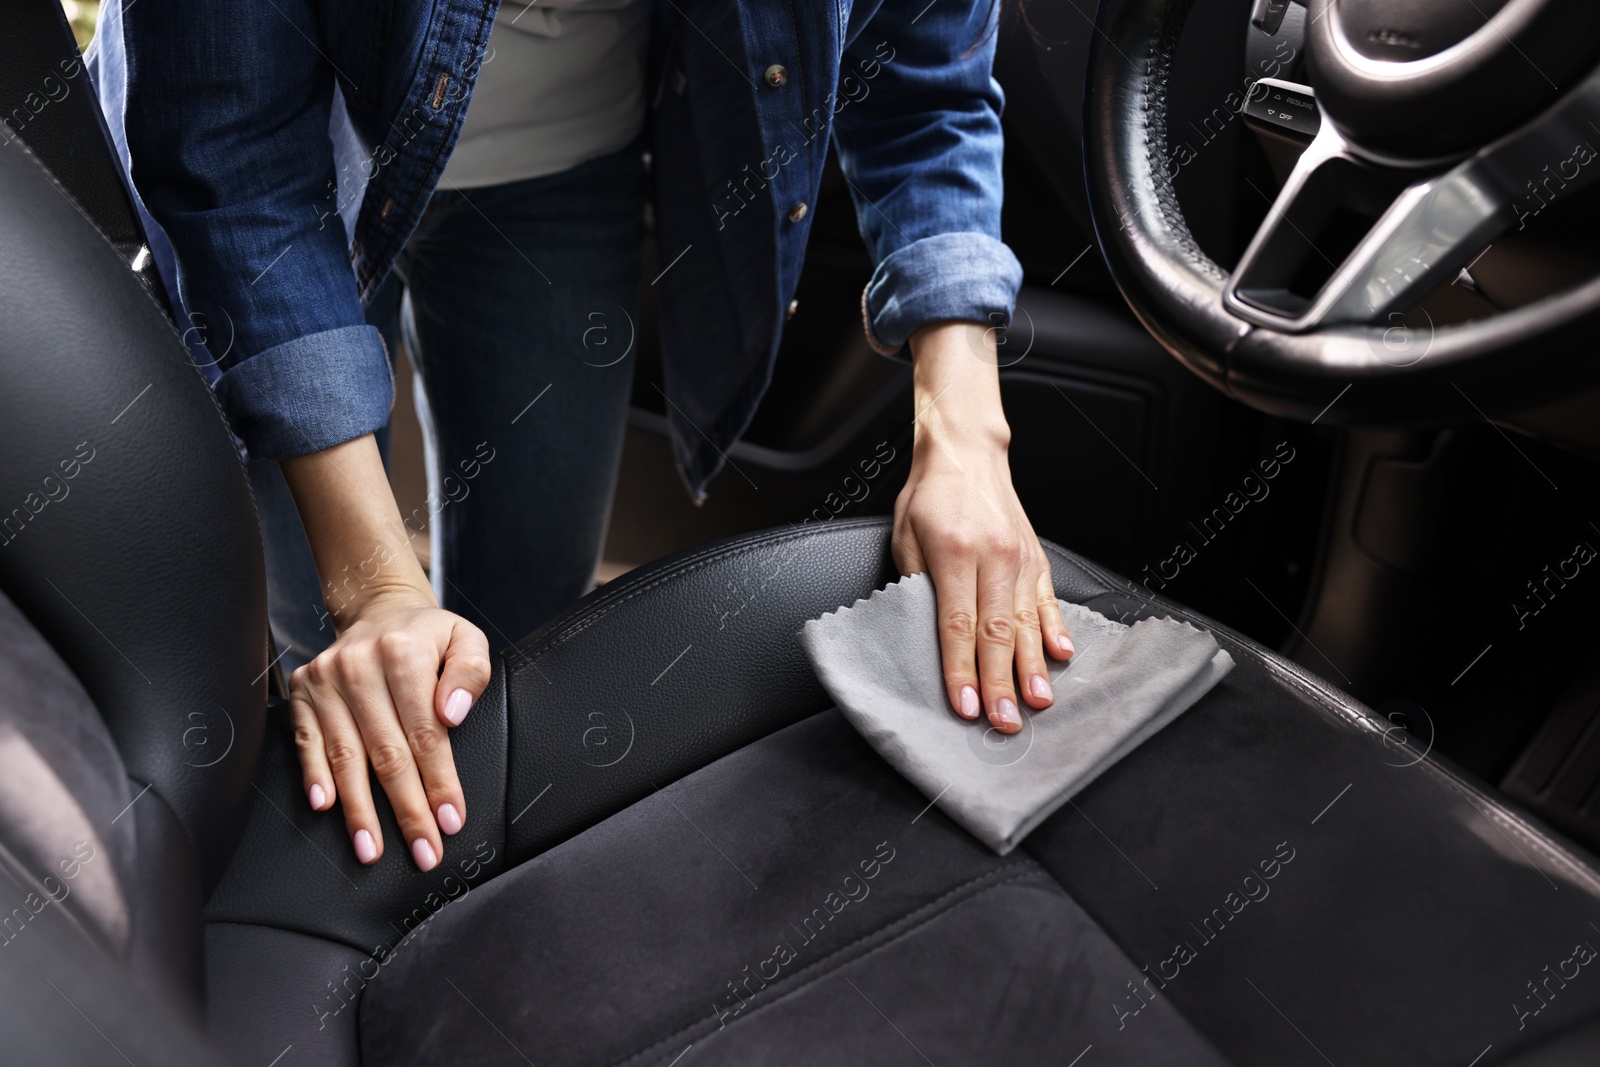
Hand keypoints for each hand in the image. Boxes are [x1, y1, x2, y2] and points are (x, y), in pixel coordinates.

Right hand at [279, 434, 490, 869]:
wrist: (380, 611)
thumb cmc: (429, 637)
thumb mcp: (466, 640)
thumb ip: (470, 674)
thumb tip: (453, 712)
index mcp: (405, 652)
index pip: (426, 732)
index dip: (439, 781)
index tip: (450, 820)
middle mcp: (360, 665)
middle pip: (387, 752)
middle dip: (406, 809)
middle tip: (422, 851)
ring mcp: (326, 679)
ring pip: (346, 756)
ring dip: (360, 809)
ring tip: (372, 848)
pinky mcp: (302, 692)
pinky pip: (308, 742)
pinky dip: (315, 776)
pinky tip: (326, 807)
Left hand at [891, 322, 1072, 733]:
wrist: (966, 453)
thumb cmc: (930, 497)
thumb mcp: (905, 537)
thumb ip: (916, 585)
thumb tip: (924, 636)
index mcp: (955, 553)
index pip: (957, 624)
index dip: (961, 669)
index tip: (965, 704)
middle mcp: (994, 557)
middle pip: (997, 632)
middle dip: (1000, 682)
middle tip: (1004, 722)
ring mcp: (1020, 558)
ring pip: (1027, 622)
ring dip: (1032, 667)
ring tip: (1037, 702)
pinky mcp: (1036, 558)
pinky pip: (1048, 601)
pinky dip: (1056, 631)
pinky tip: (1062, 657)